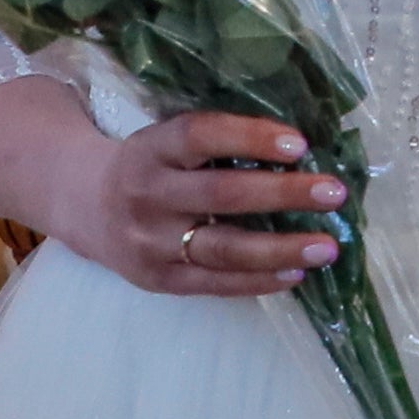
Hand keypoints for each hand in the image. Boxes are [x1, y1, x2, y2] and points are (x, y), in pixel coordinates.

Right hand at [70, 113, 347, 301]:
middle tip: (334, 192)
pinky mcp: (158, 280)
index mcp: (151, 148)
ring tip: (327, 247)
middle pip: (221, 195)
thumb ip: (214, 143)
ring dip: (282, 248)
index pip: (200, 135)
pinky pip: (216, 284)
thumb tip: (300, 150)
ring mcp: (151, 243)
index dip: (250, 137)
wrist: (84, 206)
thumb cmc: (148, 165)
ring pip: (223, 249)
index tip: (300, 144)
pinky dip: (259, 281)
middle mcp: (147, 194)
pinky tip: (296, 273)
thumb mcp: (164, 141)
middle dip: (283, 194)